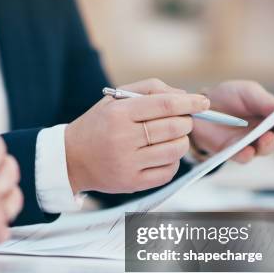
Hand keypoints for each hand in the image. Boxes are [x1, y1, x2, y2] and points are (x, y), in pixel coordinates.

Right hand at [65, 79, 209, 193]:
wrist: (71, 159)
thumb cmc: (98, 125)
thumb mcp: (115, 99)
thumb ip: (150, 89)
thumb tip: (185, 97)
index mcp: (119, 114)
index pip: (165, 105)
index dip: (189, 103)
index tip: (202, 102)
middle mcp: (122, 139)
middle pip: (173, 128)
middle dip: (186, 122)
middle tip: (183, 121)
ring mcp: (127, 163)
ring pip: (175, 150)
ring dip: (182, 142)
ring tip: (174, 137)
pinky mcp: (132, 183)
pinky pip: (168, 172)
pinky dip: (173, 161)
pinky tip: (163, 154)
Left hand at [191, 81, 273, 162]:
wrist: (200, 107)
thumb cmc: (229, 97)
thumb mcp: (248, 92)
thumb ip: (265, 101)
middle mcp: (267, 131)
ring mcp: (251, 143)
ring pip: (266, 149)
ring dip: (269, 143)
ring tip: (267, 135)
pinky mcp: (233, 152)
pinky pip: (243, 157)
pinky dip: (247, 155)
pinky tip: (248, 150)